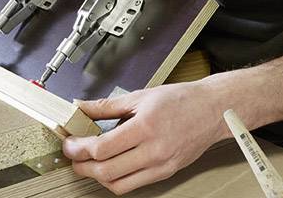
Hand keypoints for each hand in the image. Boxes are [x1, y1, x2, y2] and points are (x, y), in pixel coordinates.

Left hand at [63, 82, 227, 194]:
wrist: (212, 110)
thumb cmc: (180, 100)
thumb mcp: (140, 96)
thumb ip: (106, 106)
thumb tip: (80, 107)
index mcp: (145, 126)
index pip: (102, 148)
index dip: (79, 148)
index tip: (69, 143)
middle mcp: (154, 149)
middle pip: (106, 170)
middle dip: (82, 165)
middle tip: (73, 155)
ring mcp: (161, 165)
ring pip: (118, 184)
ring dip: (96, 176)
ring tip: (88, 163)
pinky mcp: (166, 173)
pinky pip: (133, 186)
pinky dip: (115, 181)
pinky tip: (110, 168)